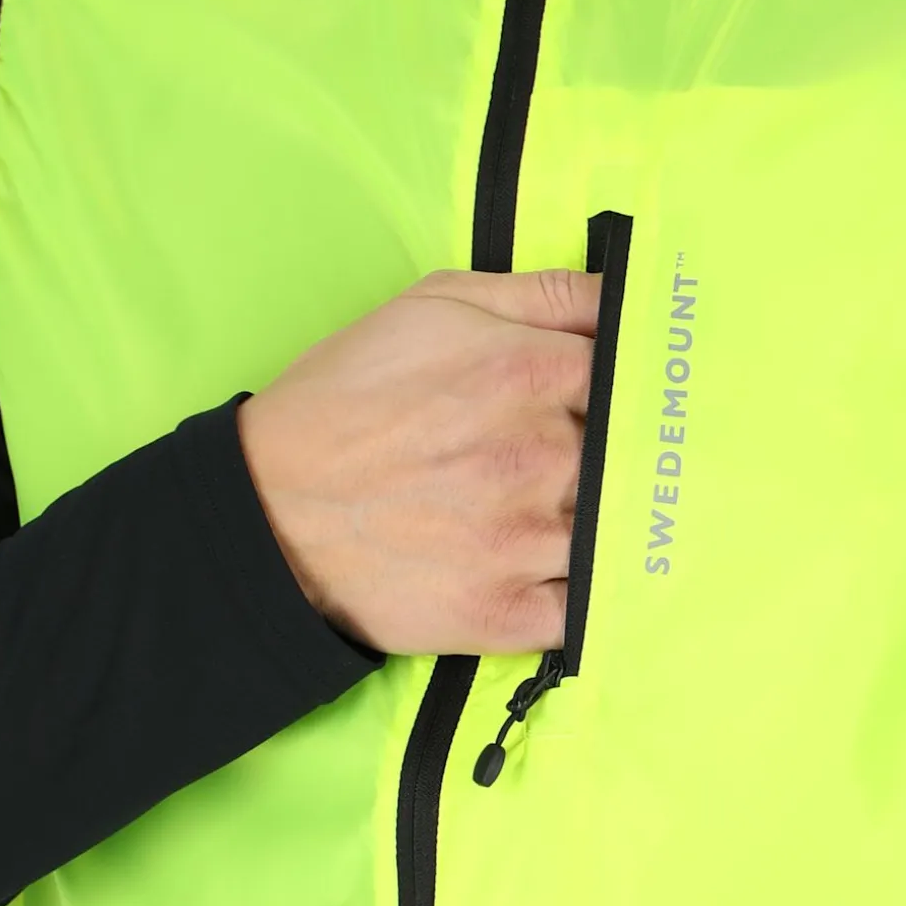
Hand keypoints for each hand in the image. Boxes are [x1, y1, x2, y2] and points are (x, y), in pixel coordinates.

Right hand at [236, 266, 601, 655]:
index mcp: (531, 372)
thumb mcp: (439, 304)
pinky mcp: (507, 613)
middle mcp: (542, 457)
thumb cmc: (351, 393)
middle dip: (627, 452)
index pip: (637, 376)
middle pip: (635, 454)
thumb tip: (624, 292)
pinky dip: (594, 594)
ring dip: (611, 520)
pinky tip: (574, 571)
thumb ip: (544, 293)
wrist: (268, 507)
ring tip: (580, 510)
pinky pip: (589, 608)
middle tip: (607, 454)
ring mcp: (528, 541)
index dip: (635, 386)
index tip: (636, 396)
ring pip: (619, 529)